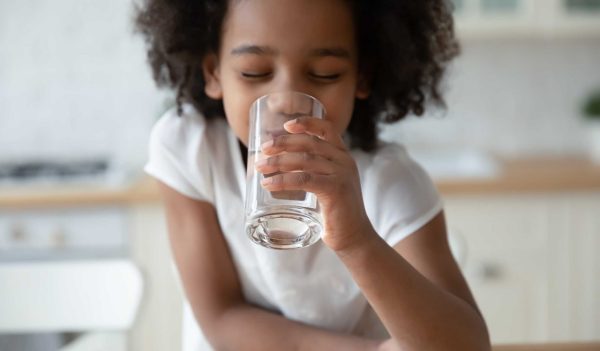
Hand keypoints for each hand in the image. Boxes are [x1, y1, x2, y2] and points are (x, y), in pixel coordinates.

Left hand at [255, 116, 375, 250]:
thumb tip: (278, 166)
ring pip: (303, 160)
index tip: (286, 125)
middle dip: (283, 143)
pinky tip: (268, 184)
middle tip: (263, 149)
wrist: (354, 238)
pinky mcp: (336, 190)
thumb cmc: (335, 213)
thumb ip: (312, 173)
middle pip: (309, 143)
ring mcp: (341, 174)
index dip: (307, 123)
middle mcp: (344, 161)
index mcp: (343, 156)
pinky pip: (304, 179)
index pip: (327, 129)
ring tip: (260, 167)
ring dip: (277, 161)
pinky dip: (283, 180)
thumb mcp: (327, 186)